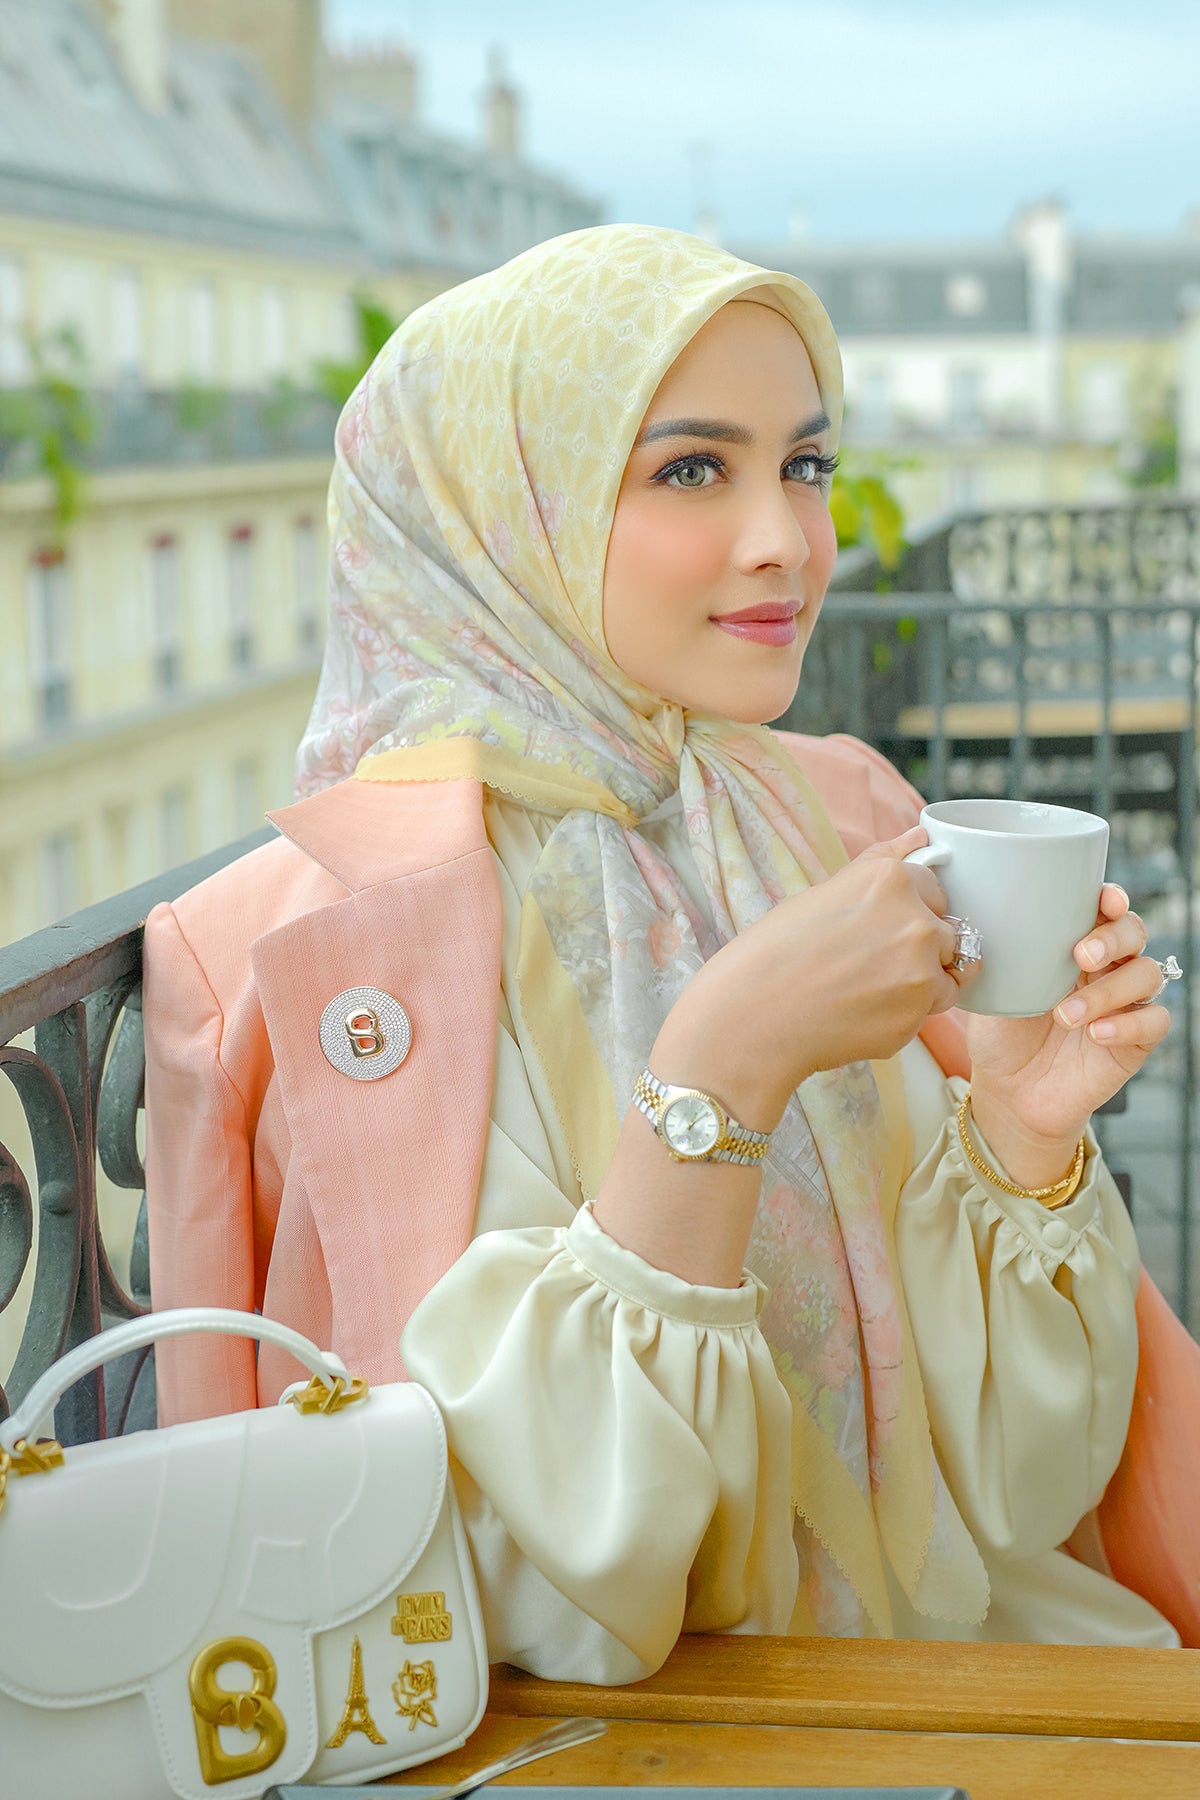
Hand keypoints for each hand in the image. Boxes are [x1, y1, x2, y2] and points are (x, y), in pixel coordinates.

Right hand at [654, 825, 973, 1129]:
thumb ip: (884, 862)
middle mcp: (916, 922)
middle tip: (869, 963)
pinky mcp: (916, 1018)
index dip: (912, 909)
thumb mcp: (827, 891)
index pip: (938, 890)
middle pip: (950, 933)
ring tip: (866, 989)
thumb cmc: (778, 950)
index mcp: (892, 880)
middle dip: (921, 947)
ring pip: (948, 977)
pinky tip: (861, 1012)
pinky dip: (903, 1015)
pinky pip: (928, 1014)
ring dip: (919, 983)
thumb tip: (922, 836)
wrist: (752, 1015)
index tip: (883, 926)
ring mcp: (920, 974)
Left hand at [966, 883, 1170, 1186]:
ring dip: (1109, 990)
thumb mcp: (993, 989)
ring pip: (1147, 974)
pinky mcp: (1135, 1041)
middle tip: (1081, 957)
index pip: (1106, 910)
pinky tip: (1096, 1034)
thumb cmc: (1001, 1035)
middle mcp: (1105, 969)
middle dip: (1113, 938)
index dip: (1111, 900)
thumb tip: (978, 915)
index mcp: (1074, 946)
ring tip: (1067, 1015)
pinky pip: (1155, 1021)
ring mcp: (1124, 1004)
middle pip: (1135, 933)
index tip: (1103, 899)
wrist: (1008, 1093)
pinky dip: (1128, 1024)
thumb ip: (1001, 955)